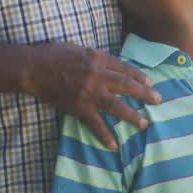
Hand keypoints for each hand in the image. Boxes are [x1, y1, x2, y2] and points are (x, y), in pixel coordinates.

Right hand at [26, 41, 161, 148]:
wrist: (33, 68)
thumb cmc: (53, 54)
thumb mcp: (79, 49)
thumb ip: (96, 57)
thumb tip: (110, 65)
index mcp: (98, 59)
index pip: (125, 68)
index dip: (139, 76)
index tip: (150, 82)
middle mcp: (98, 76)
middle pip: (127, 86)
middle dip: (144, 94)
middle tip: (158, 100)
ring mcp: (89, 93)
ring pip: (117, 106)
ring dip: (132, 116)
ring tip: (144, 123)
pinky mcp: (79, 108)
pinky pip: (95, 124)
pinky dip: (105, 135)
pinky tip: (114, 144)